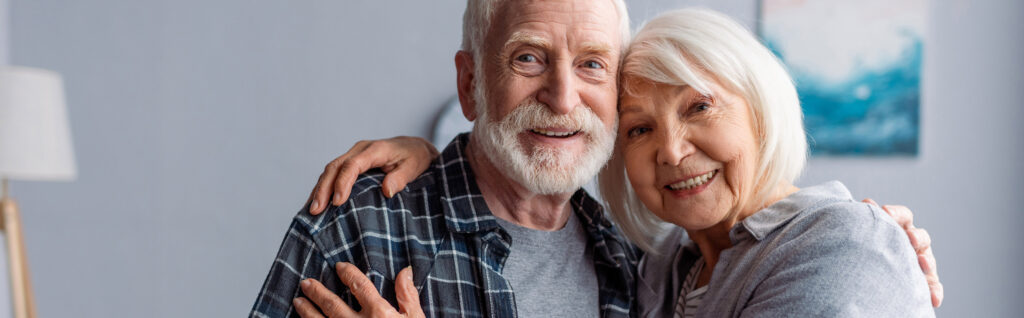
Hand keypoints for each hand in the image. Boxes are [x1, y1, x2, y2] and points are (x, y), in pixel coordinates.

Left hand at [294, 262, 423, 317]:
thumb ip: (407, 295)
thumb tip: (404, 271)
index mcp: (379, 312)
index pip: (359, 286)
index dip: (348, 274)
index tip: (339, 267)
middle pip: (333, 304)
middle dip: (318, 292)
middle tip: (307, 284)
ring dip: (308, 311)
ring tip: (298, 301)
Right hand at [308, 137, 438, 214]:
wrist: (415, 147)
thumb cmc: (415, 157)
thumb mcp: (414, 167)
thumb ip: (401, 178)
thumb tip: (386, 190)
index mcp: (375, 150)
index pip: (352, 165)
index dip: (343, 183)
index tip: (338, 202)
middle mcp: (360, 149)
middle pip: (335, 167)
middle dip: (323, 189)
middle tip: (316, 211)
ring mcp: (354, 155)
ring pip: (330, 170)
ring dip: (320, 189)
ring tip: (312, 211)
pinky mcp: (351, 162)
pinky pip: (334, 173)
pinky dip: (324, 187)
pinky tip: (317, 202)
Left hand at [862, 198, 942, 306]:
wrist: (864, 275)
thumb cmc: (864, 247)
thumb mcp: (865, 233)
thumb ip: (867, 220)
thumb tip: (867, 202)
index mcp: (899, 228)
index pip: (903, 216)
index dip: (896, 213)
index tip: (885, 211)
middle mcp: (913, 243)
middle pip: (920, 236)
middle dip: (915, 236)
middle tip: (909, 237)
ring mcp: (920, 263)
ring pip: (928, 260)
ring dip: (927, 261)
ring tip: (922, 264)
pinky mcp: (924, 282)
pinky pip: (932, 287)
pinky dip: (934, 292)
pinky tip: (933, 299)